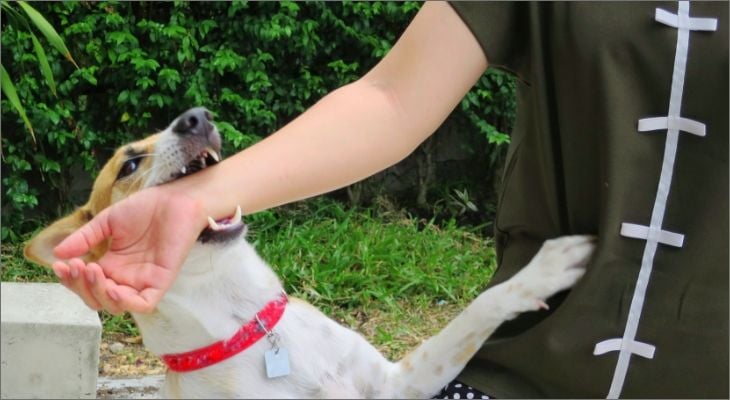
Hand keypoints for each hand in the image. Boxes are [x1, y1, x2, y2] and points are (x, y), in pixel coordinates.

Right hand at [52, 186, 206, 313]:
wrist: (174, 199)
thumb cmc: (145, 208)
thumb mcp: (107, 222)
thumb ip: (84, 238)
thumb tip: (57, 253)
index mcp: (112, 266)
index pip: (86, 285)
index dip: (71, 281)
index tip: (59, 265)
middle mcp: (126, 278)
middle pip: (97, 299)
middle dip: (81, 287)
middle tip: (77, 266)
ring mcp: (143, 281)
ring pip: (116, 306)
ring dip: (98, 293)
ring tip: (91, 269)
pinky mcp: (161, 281)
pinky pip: (143, 304)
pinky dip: (126, 302)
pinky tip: (112, 287)